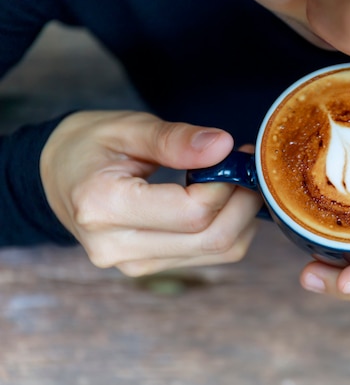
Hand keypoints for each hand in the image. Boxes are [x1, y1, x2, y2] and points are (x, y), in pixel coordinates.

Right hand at [41, 110, 262, 275]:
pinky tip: (223, 201)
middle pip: (211, 239)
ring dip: (242, 217)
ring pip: (218, 252)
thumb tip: (224, 146)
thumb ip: (175, 139)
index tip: (238, 156)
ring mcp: (133, 265)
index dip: (227, 184)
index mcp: (104, 207)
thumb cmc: (88, 146)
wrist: (55, 177)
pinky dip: (229, 229)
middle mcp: (117, 247)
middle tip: (248, 168)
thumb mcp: (127, 128)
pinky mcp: (147, 268)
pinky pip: (208, 256)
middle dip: (243, 202)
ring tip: (237, 181)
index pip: (191, 210)